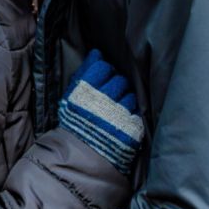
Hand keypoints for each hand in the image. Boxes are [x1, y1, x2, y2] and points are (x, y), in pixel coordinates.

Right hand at [58, 49, 143, 173]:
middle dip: (116, 86)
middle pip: (119, 80)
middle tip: (110, 96)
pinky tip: (122, 120)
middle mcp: (103, 100)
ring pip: (130, 95)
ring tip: (116, 109)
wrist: (82, 156)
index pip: (103, 67)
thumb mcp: (71, 96)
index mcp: (86, 90)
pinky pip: (136, 112)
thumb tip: (96, 53)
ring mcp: (118, 115)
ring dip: (125, 100)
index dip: (104, 72)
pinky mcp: (131, 128)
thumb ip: (83, 72)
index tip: (101, 81)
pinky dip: (131, 114)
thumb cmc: (75, 122)